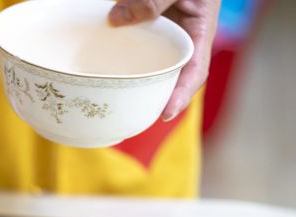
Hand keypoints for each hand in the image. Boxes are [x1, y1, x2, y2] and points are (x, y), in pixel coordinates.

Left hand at [108, 0, 220, 120]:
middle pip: (168, 76)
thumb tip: (116, 20)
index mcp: (199, 31)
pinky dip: (117, 56)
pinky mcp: (145, 26)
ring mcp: (162, 34)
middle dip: (152, 98)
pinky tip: (97, 66)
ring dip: (130, 81)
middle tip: (130, 117)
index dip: (182, 95)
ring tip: (109, 100)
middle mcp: (180, 39)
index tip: (166, 114)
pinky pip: (131, 45)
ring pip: (147, 63)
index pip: (195, 71)